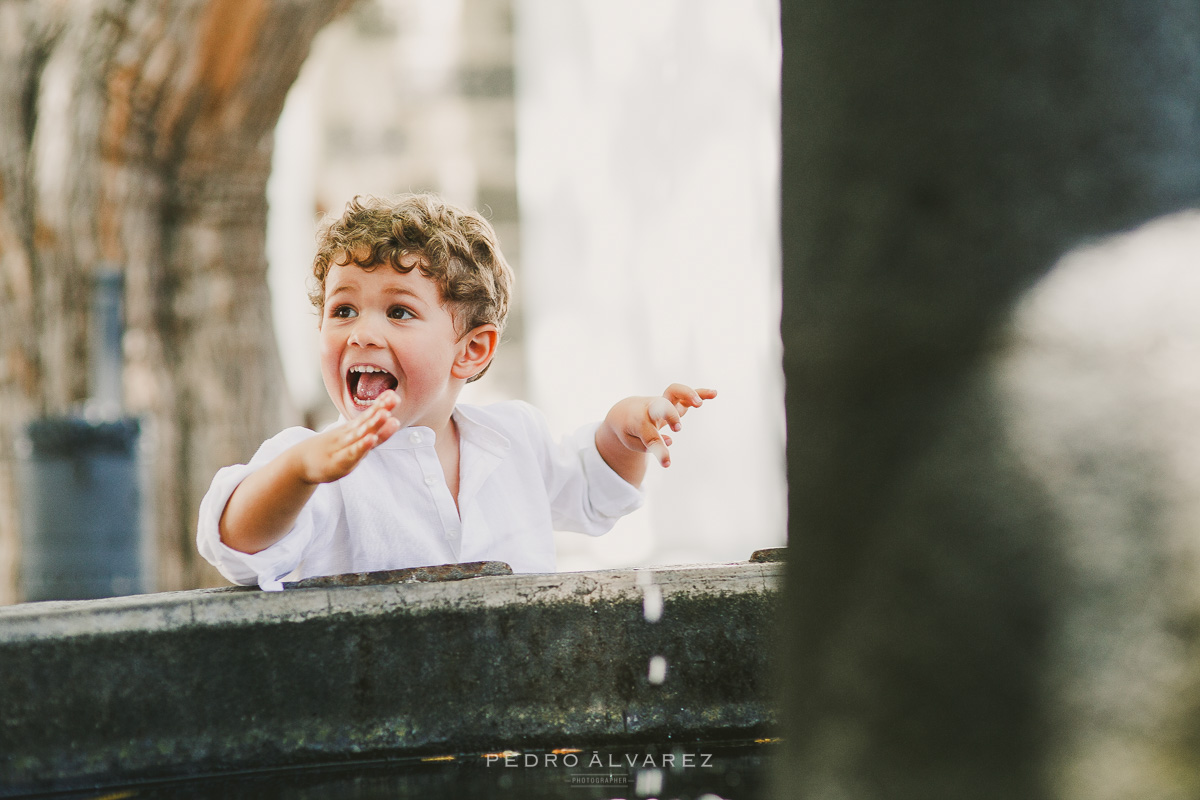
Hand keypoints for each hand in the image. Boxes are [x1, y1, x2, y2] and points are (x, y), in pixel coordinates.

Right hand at [296, 390, 400, 483]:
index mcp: (353, 431)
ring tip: (386, 414)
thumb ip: (369, 430)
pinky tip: (371, 439)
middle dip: (381, 410)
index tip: (393, 394)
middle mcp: (349, 436)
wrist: (300, 464)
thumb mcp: (350, 440)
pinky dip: (362, 446)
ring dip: (373, 424)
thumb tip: (389, 414)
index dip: (381, 405)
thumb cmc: (330, 451)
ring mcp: (343, 448)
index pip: (368, 416)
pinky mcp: (339, 462)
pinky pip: (352, 453)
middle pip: (367, 422)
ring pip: (360, 435)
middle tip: (395, 398)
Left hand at [602, 383, 716, 469]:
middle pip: (661, 407)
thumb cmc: (630, 430)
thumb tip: (669, 441)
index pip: (650, 436)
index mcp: (637, 421)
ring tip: (699, 404)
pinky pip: (687, 395)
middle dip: (670, 415)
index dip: (659, 450)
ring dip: (687, 395)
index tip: (667, 463)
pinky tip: (714, 394)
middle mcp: (651, 409)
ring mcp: (663, 403)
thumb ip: (647, 444)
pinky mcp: (673, 402)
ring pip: (675, 392)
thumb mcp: (631, 442)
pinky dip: (700, 392)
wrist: (626, 412)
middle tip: (677, 429)